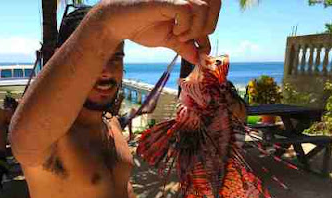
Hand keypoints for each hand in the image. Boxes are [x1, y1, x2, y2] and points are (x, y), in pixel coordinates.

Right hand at [97, 0, 220, 63]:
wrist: (117, 23)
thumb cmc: (141, 26)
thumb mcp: (168, 39)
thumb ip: (185, 45)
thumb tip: (199, 58)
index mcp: (185, 0)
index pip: (214, 6)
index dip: (211, 25)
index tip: (200, 45)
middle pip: (214, 2)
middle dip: (207, 27)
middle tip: (189, 39)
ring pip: (202, 7)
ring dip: (195, 28)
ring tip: (179, 36)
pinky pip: (186, 9)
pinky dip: (184, 25)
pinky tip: (174, 31)